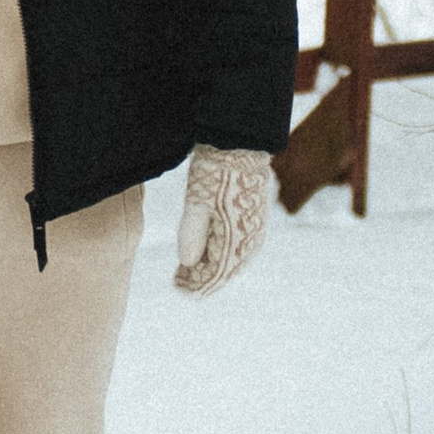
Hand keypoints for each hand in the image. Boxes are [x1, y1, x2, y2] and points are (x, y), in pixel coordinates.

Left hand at [174, 144, 272, 296]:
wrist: (240, 144)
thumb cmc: (216, 172)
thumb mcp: (197, 201)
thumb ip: (192, 234)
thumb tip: (188, 263)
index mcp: (236, 240)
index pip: (215, 275)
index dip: (196, 286)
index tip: (178, 289)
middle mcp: (250, 241)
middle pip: (225, 271)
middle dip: (203, 280)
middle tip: (180, 284)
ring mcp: (255, 230)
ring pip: (233, 261)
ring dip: (213, 269)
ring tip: (190, 272)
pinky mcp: (255, 219)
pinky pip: (239, 248)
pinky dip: (222, 255)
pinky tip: (209, 253)